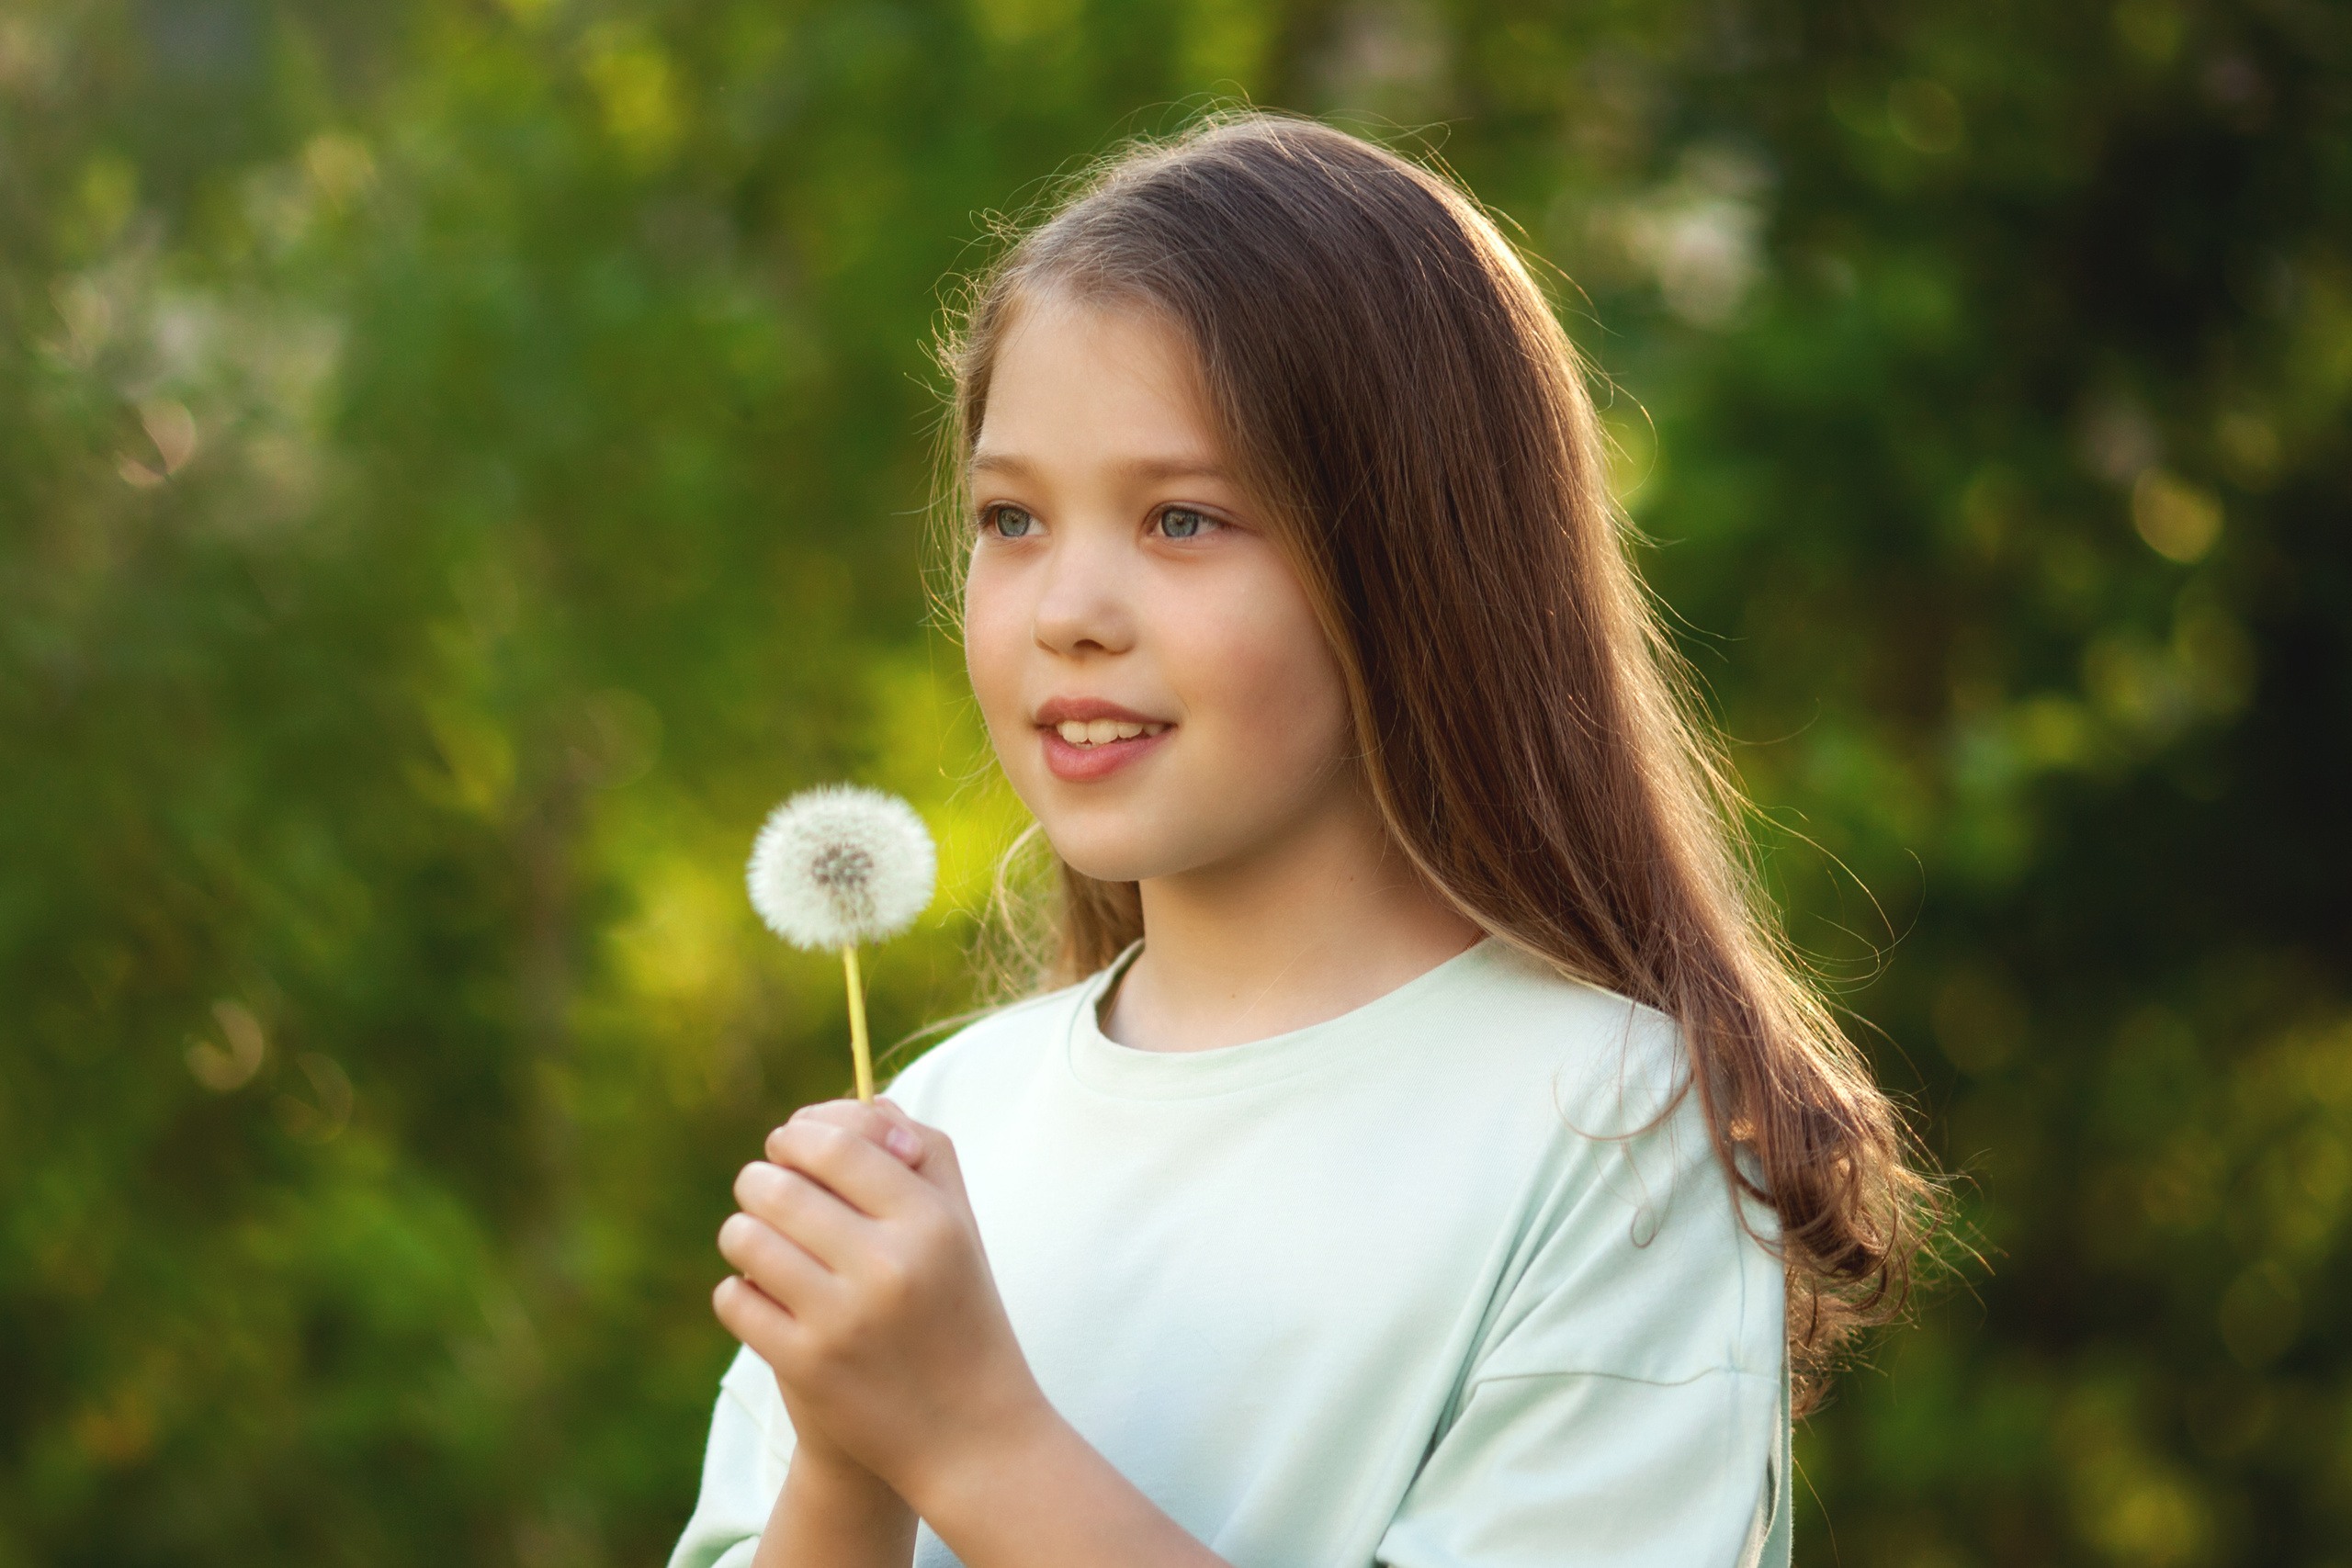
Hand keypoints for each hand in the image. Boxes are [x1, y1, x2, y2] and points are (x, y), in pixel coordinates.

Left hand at [712, 1097, 1050, 1509]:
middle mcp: (888, 1265)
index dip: (798, 1134)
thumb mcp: (960, 1229)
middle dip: (758, 1180)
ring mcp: (842, 1319)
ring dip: (742, 1233)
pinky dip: (738, 1292)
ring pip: (744, 1238)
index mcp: (930, 1221)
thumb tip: (863, 1102)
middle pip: (778, 1186)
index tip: (790, 1146)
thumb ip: (922, 1155)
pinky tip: (761, 1296)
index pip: (836, 1144)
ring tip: (759, 1243)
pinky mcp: (806, 1366)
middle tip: (765, 1191)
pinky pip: (733, 1298)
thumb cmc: (959, 1312)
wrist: (971, 1434)